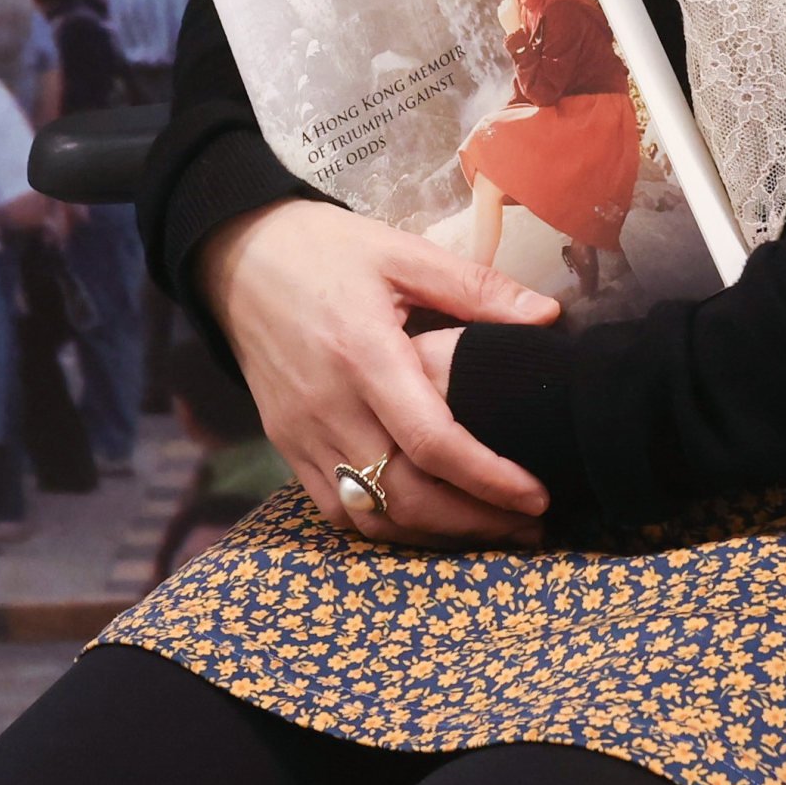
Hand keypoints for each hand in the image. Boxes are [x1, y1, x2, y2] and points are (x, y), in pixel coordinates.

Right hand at [199, 199, 557, 547]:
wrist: (237, 257)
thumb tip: (547, 318)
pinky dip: (385, 525)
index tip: (536, 494)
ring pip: (371, 515)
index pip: (432, 441)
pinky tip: (426, 518)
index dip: (489, 478)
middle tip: (528, 524)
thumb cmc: (325, 250)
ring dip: (433, 534)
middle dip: (474, 522)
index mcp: (364, 354)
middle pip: (404, 495)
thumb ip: (477, 287)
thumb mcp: (403, 253)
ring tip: (488, 528)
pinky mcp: (286, 445)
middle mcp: (329, 406)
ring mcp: (301, 434)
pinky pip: (337, 508)